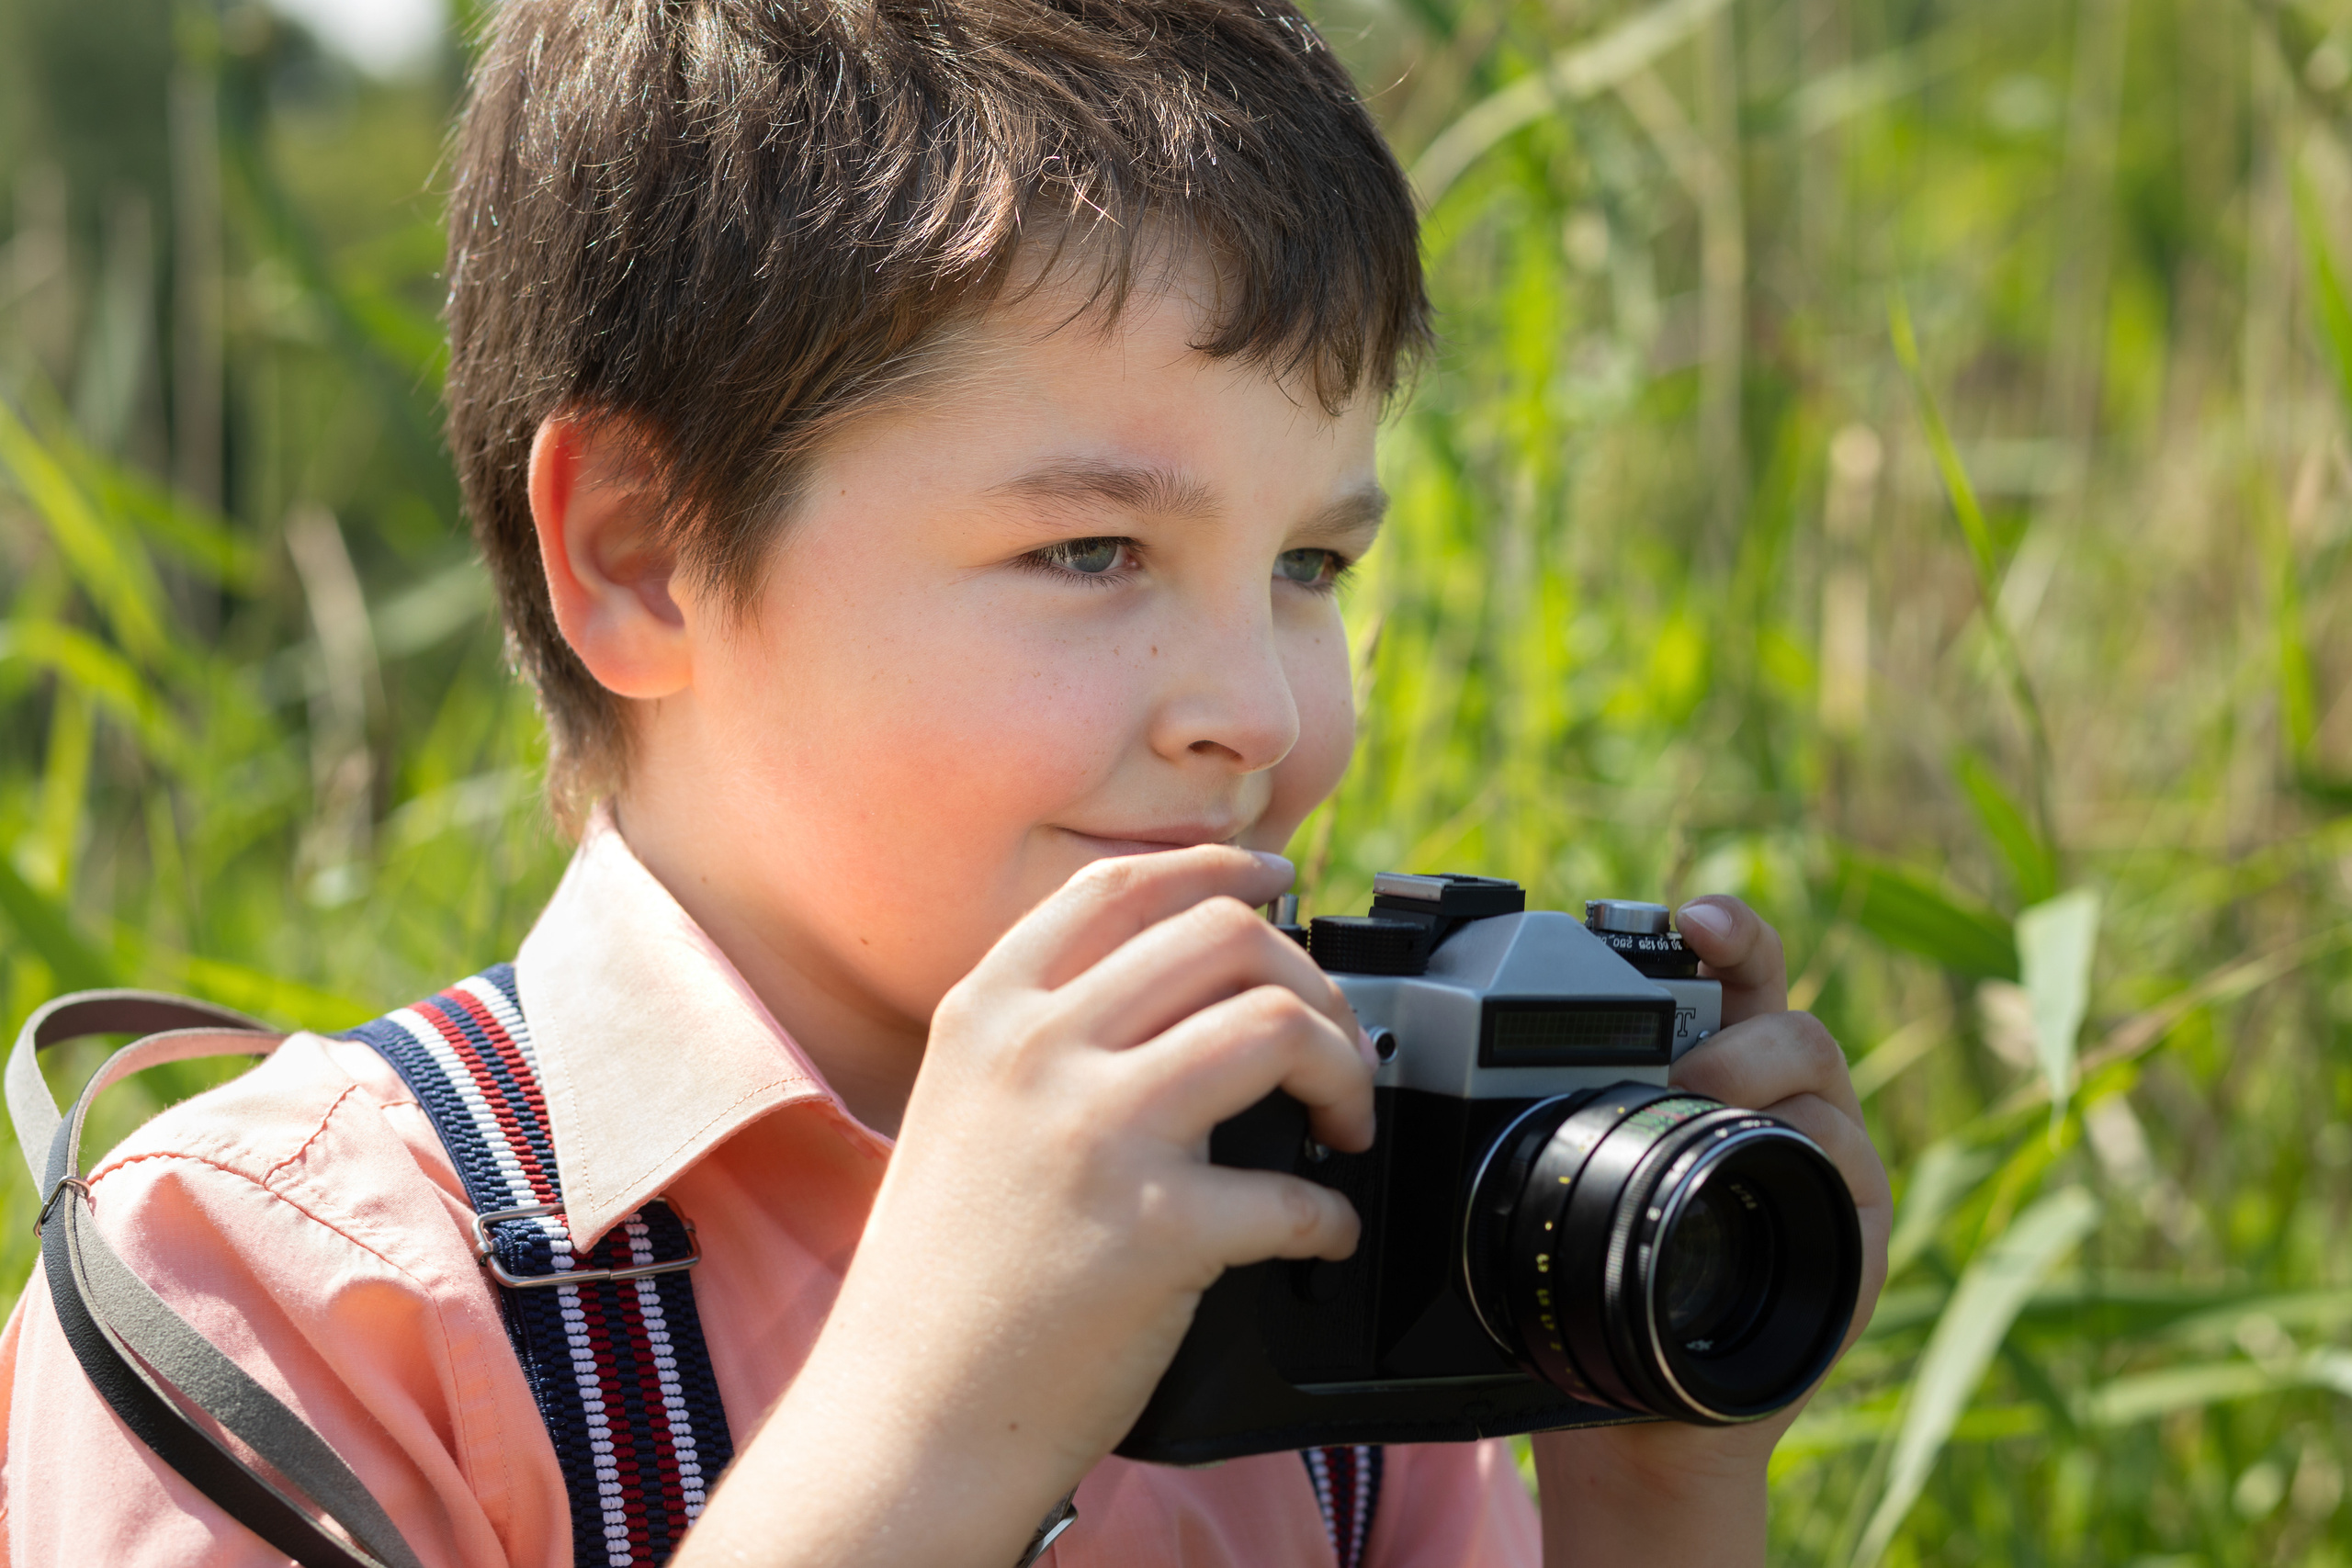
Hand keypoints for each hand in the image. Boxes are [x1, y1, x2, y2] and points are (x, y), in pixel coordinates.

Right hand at [676, 845, 1374, 1567]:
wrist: (903, 1420)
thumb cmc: (938, 1282)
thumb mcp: (961, 1110)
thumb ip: (1045, 1035)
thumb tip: (1182, 989)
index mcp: (990, 1011)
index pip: (1125, 884)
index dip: (1223, 870)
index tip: (1279, 889)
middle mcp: (1038, 1051)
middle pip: (1227, 934)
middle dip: (1311, 981)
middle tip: (1330, 1045)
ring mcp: (1095, 1134)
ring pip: (1278, 1022)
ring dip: (1345, 1070)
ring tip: (1341, 1124)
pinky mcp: (1154, 1231)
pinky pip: (1296, 1192)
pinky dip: (1331, 1216)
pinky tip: (1319, 1235)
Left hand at [1530, 895, 1891, 1567]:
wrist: (1635, 1417)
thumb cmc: (1588, 1287)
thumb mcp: (1548, 1184)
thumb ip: (1523, 1112)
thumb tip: (1393, 1045)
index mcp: (1704, 1072)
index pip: (1725, 975)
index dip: (1721, 931)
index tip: (1686, 912)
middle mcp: (1770, 1101)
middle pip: (1778, 1003)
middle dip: (1742, 974)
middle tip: (1684, 995)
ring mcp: (1817, 1157)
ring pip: (1814, 1066)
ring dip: (1753, 1066)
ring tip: (1692, 1090)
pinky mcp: (1849, 1227)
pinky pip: (1845, 1164)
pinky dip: (1810, 1149)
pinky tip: (1766, 1155)